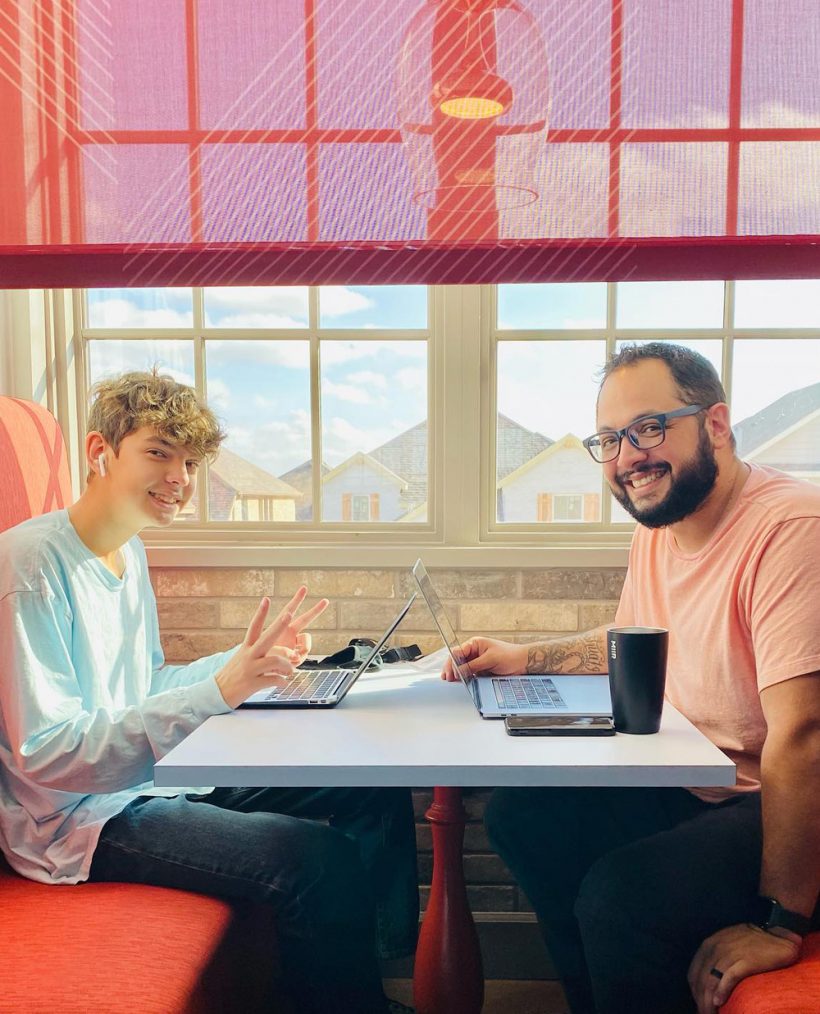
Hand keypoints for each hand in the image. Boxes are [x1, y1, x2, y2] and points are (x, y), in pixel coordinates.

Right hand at [215, 588, 328, 707]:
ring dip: (287, 665)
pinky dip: (282, 682)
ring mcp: (250, 669)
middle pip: (266, 637)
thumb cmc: (235, 674)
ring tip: (290, 671)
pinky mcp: (252, 683)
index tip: (266, 599)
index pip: (254, 627)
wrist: (216, 693)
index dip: (260, 613)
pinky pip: (273, 680)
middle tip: (289, 613)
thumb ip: (263, 654)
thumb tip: (284, 653)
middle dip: (279, 625)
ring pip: (274, 660)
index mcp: (246, 647)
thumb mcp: (244, 659)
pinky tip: (283, 683)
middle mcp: (248, 655)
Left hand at [266, 585, 328, 664]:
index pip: (289, 610)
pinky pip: (304, 654)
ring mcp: (294, 645)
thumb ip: (282, 652)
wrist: (258, 674)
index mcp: (279, 627)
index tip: (304, 589)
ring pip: (307, 641)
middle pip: (304, 620)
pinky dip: (300, 659)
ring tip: (293, 656)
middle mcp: (288, 634)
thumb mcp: (267, 652)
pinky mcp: (297, 656)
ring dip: (304, 647)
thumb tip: (296, 654)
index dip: (296, 601)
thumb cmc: (258, 660)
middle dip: (315, 610)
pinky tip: (291, 662)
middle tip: (325, 601)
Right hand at [441, 637, 526, 680]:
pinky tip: (459, 683)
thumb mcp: (490, 659)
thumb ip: (474, 665)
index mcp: (474, 644)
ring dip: (456, 674)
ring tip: (449, 681)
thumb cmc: (509, 656)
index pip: (458, 652)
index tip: (452, 672)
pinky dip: (463, 678)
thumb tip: (459, 671)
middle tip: (447, 678)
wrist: (523, 664)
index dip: (453, 662)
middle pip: (457, 660)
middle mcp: (474, 652)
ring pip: (461, 668)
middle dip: (451, 668)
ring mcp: (476, 662)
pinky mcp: (480, 671)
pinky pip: (469, 674)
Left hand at [687, 923, 800, 1011]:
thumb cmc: (754, 945)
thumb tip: (707, 981)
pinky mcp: (746, 960)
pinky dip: (721, 991)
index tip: (699, 1004)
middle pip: (700, 978)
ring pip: (711, 980)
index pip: (694, 971)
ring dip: (708, 1001)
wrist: (780, 939)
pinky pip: (729, 977)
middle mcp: (717, 946)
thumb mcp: (728, 945)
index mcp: (710, 943)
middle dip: (699, 999)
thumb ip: (717, 958)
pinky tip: (719, 1002)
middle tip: (703, 1013)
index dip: (694, 990)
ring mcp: (731, 952)